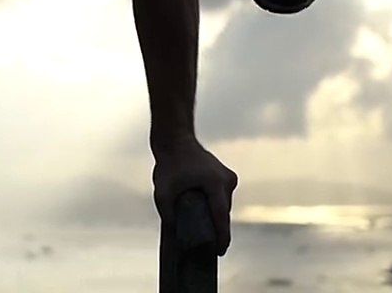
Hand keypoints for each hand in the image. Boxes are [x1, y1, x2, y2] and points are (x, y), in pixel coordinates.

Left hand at [151, 136, 238, 254]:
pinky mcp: (226, 176)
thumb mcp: (163, 193)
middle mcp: (226, 180)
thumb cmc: (168, 165)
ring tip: (206, 232)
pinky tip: (205, 214)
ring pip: (223, 204)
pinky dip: (214, 205)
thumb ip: (168, 215)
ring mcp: (228, 177)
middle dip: (216, 228)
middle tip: (208, 248)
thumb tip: (175, 236)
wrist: (175, 140)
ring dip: (214, 215)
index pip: (221, 216)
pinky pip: (222, 197)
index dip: (221, 237)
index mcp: (215, 183)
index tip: (219, 252)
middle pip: (223, 212)